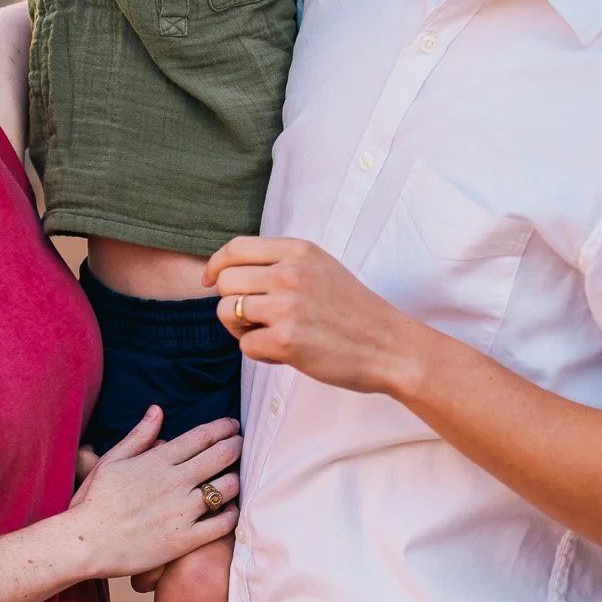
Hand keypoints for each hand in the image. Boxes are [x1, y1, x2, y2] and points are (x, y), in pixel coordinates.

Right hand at [66, 407, 240, 579]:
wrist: (85, 542)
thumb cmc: (95, 501)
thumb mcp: (112, 460)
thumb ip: (139, 435)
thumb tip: (157, 411)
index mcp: (158, 460)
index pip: (201, 436)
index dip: (222, 428)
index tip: (232, 426)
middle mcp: (175, 482)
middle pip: (221, 456)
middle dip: (236, 445)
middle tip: (241, 444)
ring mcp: (182, 511)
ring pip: (226, 488)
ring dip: (236, 479)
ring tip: (235, 477)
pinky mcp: (184, 540)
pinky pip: (221, 524)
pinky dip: (231, 514)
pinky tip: (229, 510)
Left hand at [204, 237, 420, 397]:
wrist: (390, 347)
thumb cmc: (353, 312)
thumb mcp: (320, 269)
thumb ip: (281, 264)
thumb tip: (227, 273)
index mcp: (298, 251)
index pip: (235, 248)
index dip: (216, 266)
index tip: (211, 282)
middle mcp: (289, 272)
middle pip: (225, 282)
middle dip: (232, 303)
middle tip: (256, 320)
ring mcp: (286, 306)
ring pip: (227, 312)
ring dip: (242, 329)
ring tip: (270, 335)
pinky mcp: (285, 340)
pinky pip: (244, 346)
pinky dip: (260, 354)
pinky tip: (286, 353)